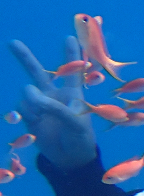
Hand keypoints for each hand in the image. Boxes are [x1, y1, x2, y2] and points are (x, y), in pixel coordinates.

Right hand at [9, 37, 97, 170]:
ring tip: (43, 113)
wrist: (69, 158)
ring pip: (28, 93)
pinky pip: (22, 106)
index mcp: (73, 93)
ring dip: (34, 101)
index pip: (72, 70)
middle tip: (12, 42)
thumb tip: (28, 92)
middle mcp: (55, 95)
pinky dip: (27, 112)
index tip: (70, 37)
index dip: (72, 54)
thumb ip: (54, 106)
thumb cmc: (80, 138)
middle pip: (38, 72)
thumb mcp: (74, 122)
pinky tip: (37, 122)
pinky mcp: (29, 116)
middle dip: (25, 58)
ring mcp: (40, 105)